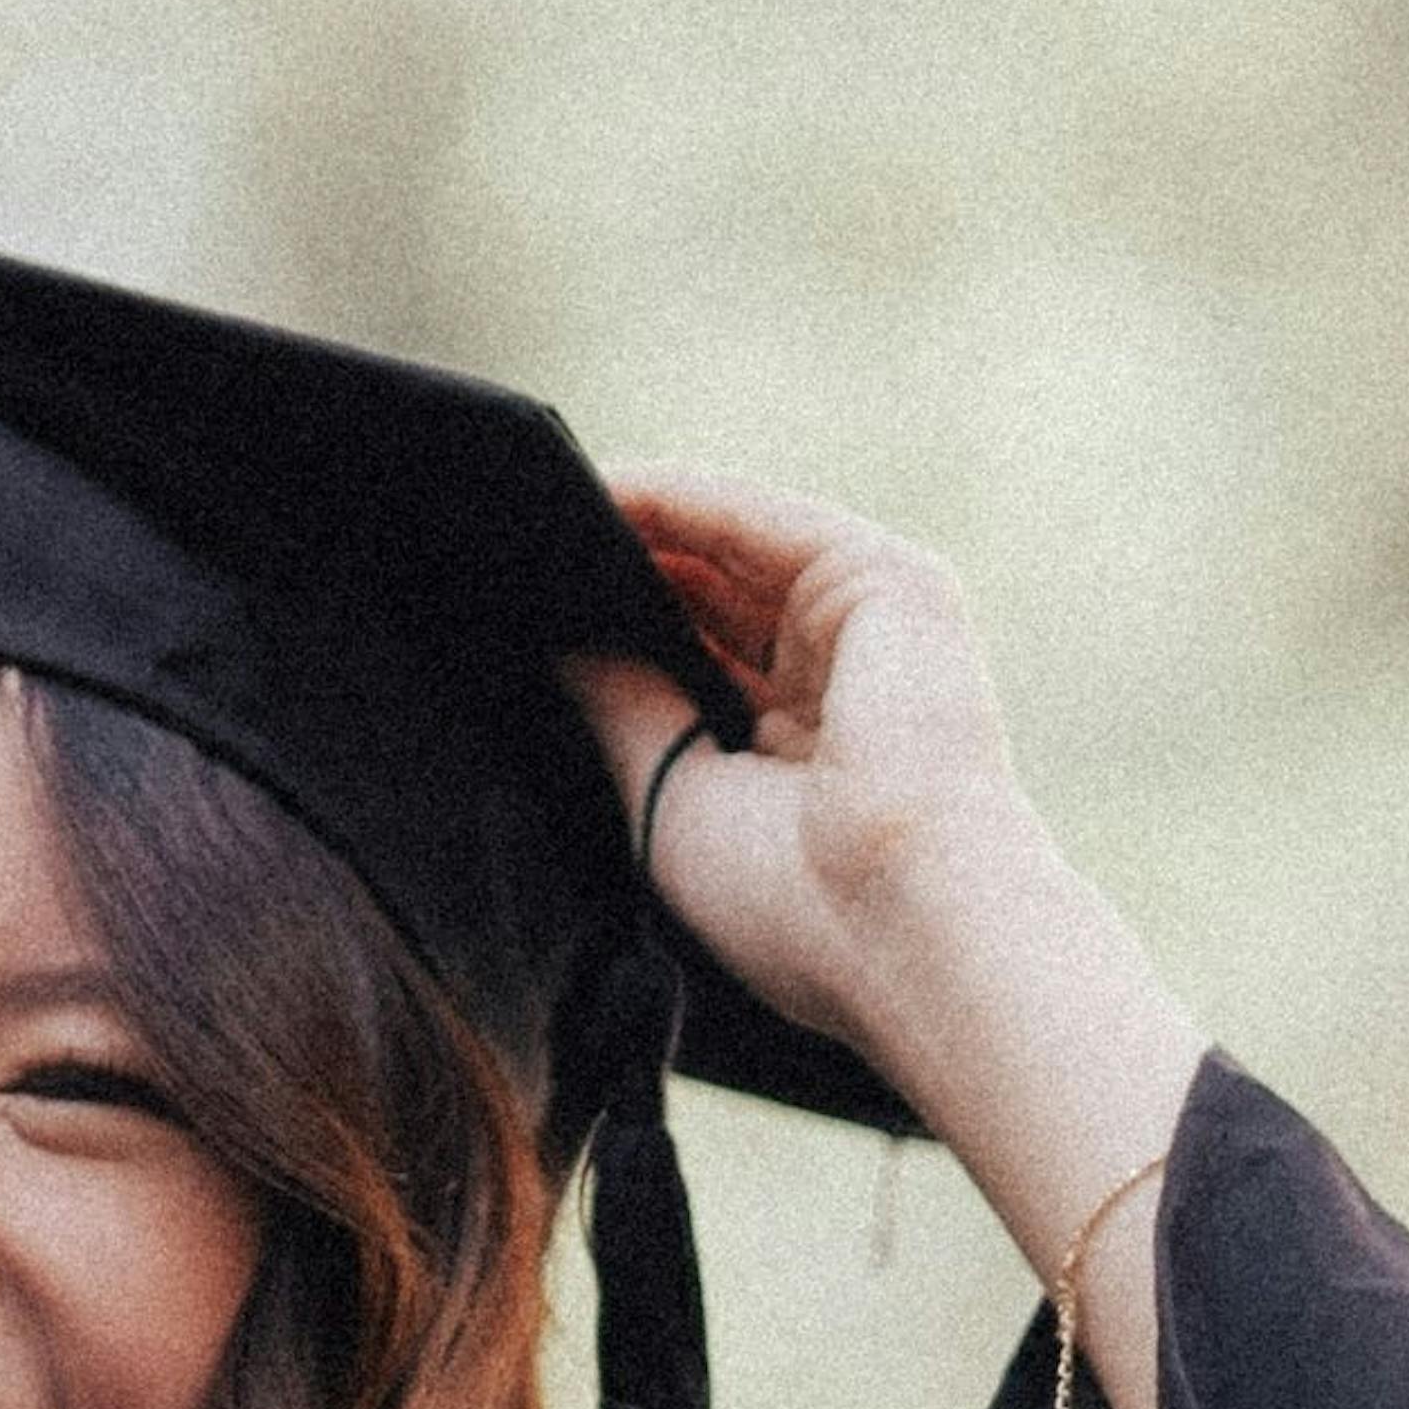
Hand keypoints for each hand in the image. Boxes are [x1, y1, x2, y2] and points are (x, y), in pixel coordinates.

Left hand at [563, 466, 1035, 1065]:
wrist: (899, 918)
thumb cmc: (791, 901)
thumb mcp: (673, 795)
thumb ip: (623, 706)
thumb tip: (559, 642)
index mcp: (803, 759)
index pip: (697, 670)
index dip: (617, 635)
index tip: (520, 614)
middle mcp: (843, 686)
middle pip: (711, 600)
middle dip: (619, 573)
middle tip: (509, 552)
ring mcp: (872, 628)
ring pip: (733, 549)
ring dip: (638, 523)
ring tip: (533, 509)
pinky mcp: (887, 582)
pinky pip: (760, 520)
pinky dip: (681, 500)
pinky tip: (601, 489)